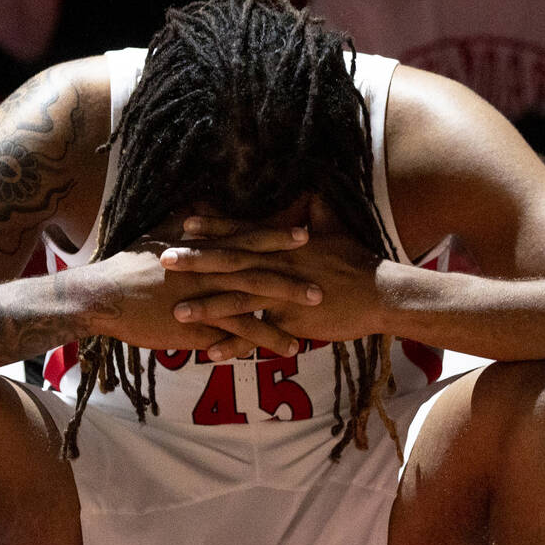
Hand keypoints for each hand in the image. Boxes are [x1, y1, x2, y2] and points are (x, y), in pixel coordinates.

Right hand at [78, 215, 319, 359]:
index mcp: (201, 249)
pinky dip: (260, 341)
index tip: (304, 234)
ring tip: (313, 319)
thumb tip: (198, 211)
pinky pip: (234, 335)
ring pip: (252, 304)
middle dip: (292, 276)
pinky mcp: (196, 326)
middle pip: (257, 271)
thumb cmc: (128, 266)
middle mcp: (207, 271)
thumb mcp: (158, 237)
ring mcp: (203, 299)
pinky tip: (284, 350)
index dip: (275, 237)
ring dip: (284, 312)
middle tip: (323, 282)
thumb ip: (183, 226)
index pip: (245, 239)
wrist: (103, 296)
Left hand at [163, 212, 387, 359]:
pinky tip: (209, 353)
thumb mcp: (336, 230)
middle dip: (195, 260)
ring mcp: (283, 293)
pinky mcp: (291, 320)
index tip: (184, 223)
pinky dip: (233, 345)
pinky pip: (257, 335)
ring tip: (176, 310)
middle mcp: (279, 264)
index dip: (214, 226)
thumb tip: (312, 192)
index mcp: (284, 244)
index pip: (243, 232)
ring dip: (206, 305)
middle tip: (162, 259)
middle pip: (230, 261)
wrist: (381, 294)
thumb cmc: (359, 262)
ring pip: (237, 298)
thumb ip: (318, 212)